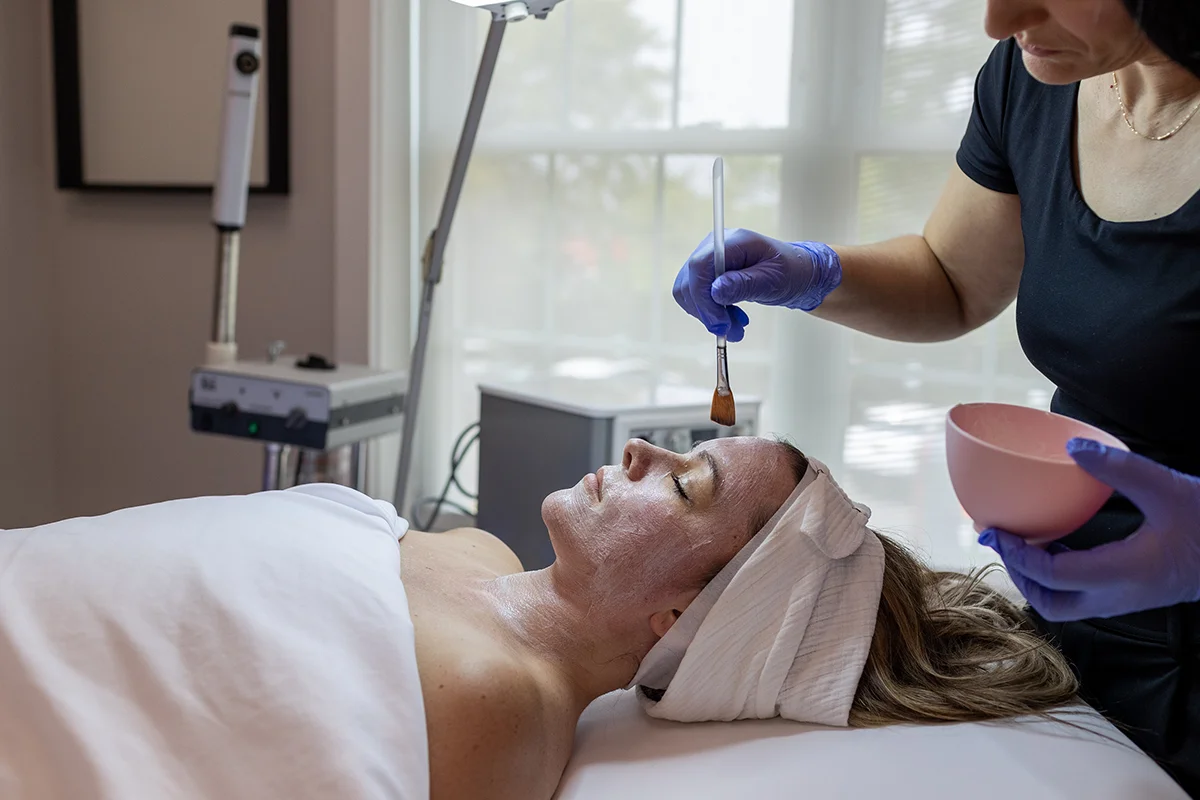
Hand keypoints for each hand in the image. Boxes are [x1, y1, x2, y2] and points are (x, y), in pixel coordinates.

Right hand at [671, 229, 841, 341]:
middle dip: (707, 312)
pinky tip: (731, 320)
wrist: (799, 273)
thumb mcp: (773, 280)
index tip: (719, 324)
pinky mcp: (710, 275)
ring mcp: (710, 261)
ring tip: (735, 329)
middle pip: (690, 281)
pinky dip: (710, 313)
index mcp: (733, 242)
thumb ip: (744, 284)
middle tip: (730, 332)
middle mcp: (715, 247)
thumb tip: (715, 291)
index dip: (703, 297)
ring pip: (689, 292)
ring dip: (709, 316)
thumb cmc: (792, 272)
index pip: (700, 266)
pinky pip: (697, 297)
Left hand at [978, 438, 1199, 620]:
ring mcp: (1126, 599)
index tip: (995, 531)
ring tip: (1020, 544)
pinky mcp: (1131, 594)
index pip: (1054, 576)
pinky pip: (1080, 595)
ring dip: (1036, 581)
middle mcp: (1120, 595)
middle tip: (1002, 542)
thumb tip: (1070, 447)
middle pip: (1051, 605)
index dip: (1018, 555)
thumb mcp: (1167, 486)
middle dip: (1019, 576)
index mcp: (1126, 572)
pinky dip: (1056, 577)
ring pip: (1065, 606)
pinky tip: (1053, 543)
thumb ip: (1119, 468)